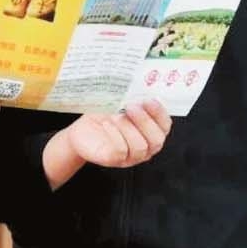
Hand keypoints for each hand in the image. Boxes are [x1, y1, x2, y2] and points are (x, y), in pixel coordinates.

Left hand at [42, 100, 171, 188]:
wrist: (82, 130)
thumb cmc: (103, 117)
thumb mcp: (120, 105)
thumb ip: (133, 99)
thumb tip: (140, 87)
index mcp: (150, 133)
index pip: (164, 127)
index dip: (160, 114)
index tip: (149, 99)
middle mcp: (144, 148)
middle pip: (156, 140)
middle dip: (145, 121)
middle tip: (131, 106)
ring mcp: (130, 157)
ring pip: (139, 147)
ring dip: (128, 128)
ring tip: (116, 116)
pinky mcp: (113, 160)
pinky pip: (120, 151)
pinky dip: (115, 135)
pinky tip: (107, 124)